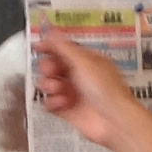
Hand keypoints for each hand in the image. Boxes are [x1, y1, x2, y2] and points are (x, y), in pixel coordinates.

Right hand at [28, 30, 139, 147]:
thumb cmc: (105, 88)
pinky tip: (61, 103)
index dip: (49, 47)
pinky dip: (52, 102)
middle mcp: (79, 75)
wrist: (113, 120)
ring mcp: (73, 93)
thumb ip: (63, 46)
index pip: (63, 49)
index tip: (37, 47)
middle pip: (53, 66)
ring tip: (57, 89)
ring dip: (50, 85)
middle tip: (50, 70)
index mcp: (86, 60)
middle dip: (48, 68)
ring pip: (49, 85)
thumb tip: (50, 30)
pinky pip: (50, 103)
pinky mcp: (67, 110)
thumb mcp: (83, 61)